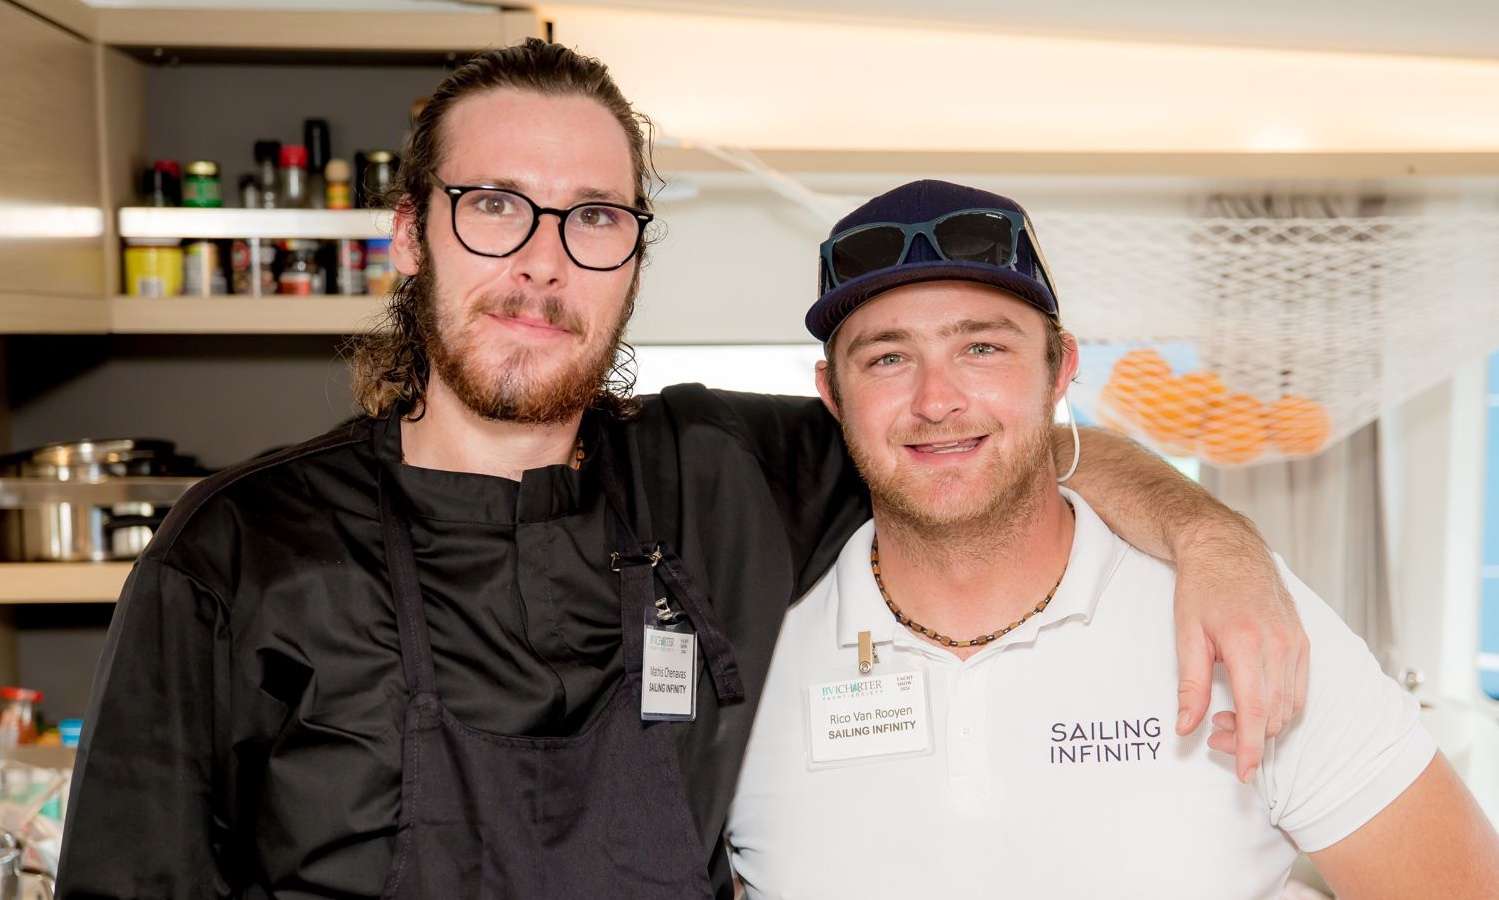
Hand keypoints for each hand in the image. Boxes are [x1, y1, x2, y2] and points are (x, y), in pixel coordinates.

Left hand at [1173, 520, 1309, 782]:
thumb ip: (1190, 686)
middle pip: (1275, 715)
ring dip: (1265, 724)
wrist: (1226, 547)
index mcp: (1247, 643)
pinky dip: (1280, 706)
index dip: (1251, 748)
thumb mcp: (1186, 635)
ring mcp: (1296, 642)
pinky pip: (1299, 689)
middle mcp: (1280, 645)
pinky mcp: (1303, 640)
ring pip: (1290, 706)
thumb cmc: (1201, 588)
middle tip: (1215, 733)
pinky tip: (1254, 701)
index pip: (1256, 712)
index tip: (1244, 774)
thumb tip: (1186, 727)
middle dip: (1249, 738)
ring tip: (1228, 717)